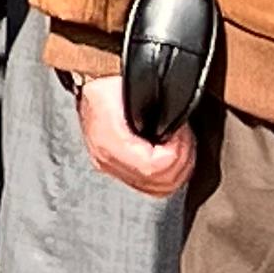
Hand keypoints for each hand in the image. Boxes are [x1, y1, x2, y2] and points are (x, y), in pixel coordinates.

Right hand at [74, 76, 192, 199]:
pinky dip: (166, 176)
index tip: (182, 134)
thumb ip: (156, 102)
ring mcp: (111, 167)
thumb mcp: (130, 85)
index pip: (151, 167)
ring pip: (157, 189)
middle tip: (185, 139)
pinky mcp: (116, 169)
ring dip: (177, 170)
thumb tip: (179, 115)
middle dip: (181, 162)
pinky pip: (149, 186)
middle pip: (157, 183)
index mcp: (108, 139)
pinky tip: (171, 159)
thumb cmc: (107, 82)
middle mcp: (107, 159)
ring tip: (180, 147)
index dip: (175, 155)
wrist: (88, 83)